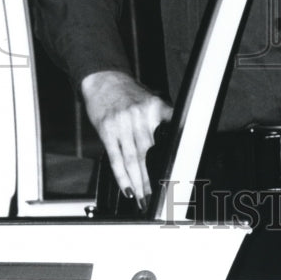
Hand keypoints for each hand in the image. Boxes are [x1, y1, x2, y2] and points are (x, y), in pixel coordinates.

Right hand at [81, 70, 172, 205]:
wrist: (103, 79)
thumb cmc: (129, 94)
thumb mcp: (150, 101)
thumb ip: (161, 121)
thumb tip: (173, 146)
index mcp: (155, 108)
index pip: (169, 135)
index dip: (172, 157)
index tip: (176, 176)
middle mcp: (140, 116)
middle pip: (149, 153)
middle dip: (152, 178)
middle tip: (157, 197)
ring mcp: (122, 123)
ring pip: (132, 159)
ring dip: (138, 182)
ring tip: (143, 199)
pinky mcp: (107, 130)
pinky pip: (115, 157)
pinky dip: (122, 176)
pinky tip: (128, 189)